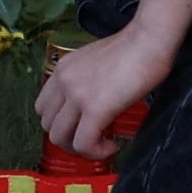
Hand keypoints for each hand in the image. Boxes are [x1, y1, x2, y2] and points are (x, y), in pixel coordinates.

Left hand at [35, 18, 176, 159]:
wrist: (149, 40)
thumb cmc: (134, 48)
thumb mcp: (97, 61)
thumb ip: (86, 80)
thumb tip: (94, 102)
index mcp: (62, 69)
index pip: (43, 107)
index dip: (61, 122)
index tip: (81, 126)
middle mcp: (63, 82)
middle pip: (48, 125)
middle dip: (69, 138)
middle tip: (93, 139)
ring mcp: (76, 96)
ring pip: (60, 139)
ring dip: (81, 149)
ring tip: (103, 144)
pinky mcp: (95, 109)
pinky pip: (84, 144)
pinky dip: (97, 152)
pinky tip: (113, 146)